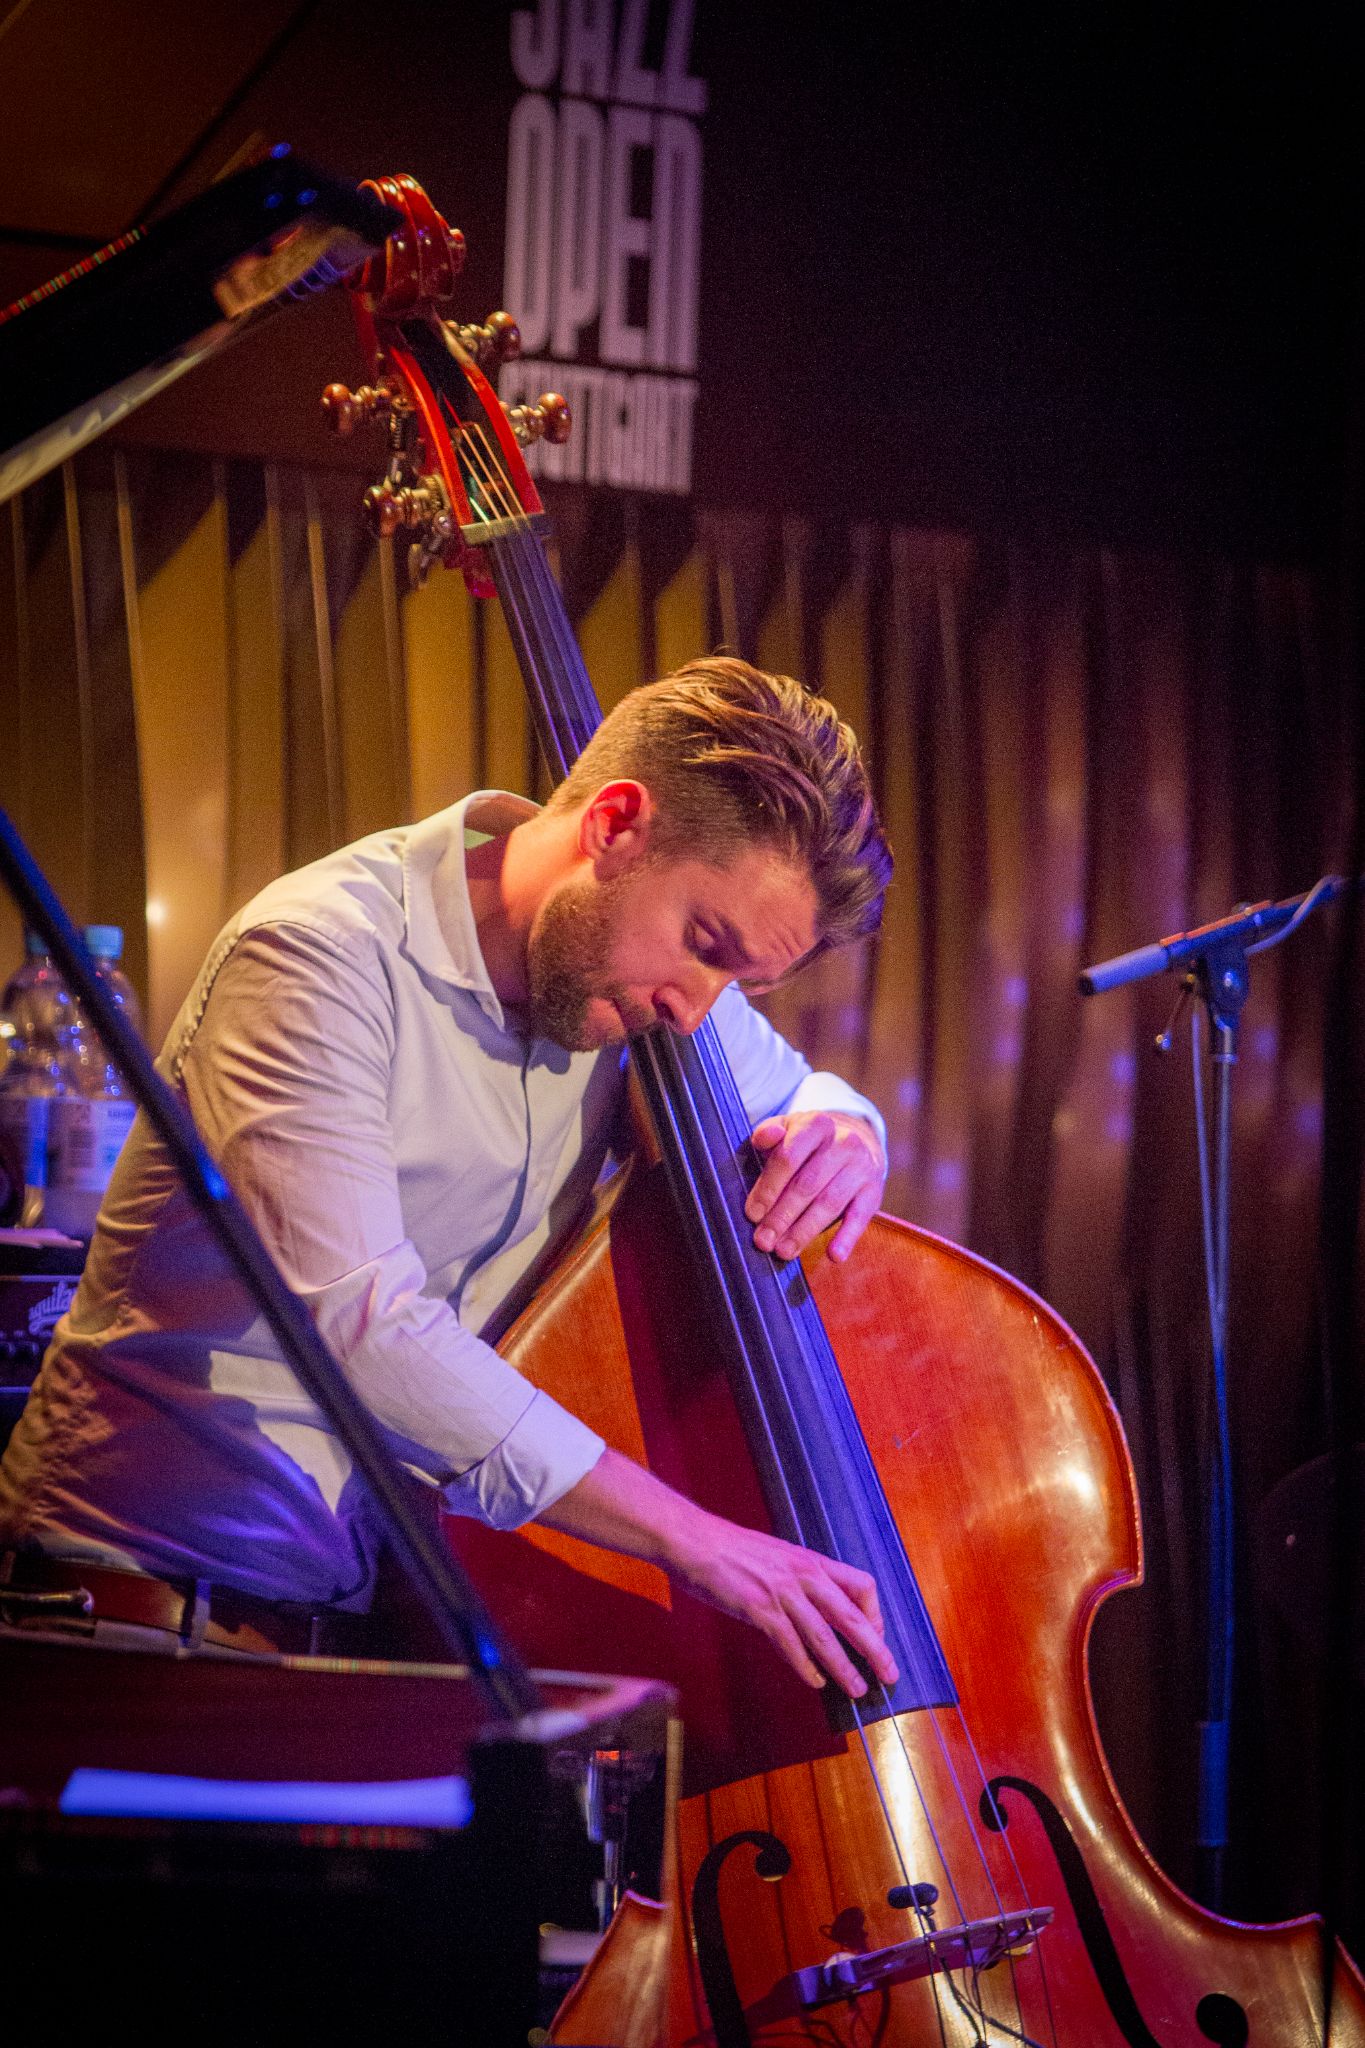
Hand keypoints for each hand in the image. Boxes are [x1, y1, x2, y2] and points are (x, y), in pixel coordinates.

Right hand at [541, 1448, 896, 1696]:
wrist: (696, 1540)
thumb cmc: (733, 1549)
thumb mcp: (778, 1556)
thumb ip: (800, 1581)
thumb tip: (817, 1610)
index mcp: (811, 1561)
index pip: (862, 1584)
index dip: (876, 1614)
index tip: (877, 1636)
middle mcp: (803, 1575)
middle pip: (851, 1616)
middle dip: (875, 1648)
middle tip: (889, 1674)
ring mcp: (782, 1592)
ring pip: (824, 1636)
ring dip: (844, 1666)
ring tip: (857, 1688)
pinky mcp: (759, 1609)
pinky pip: (790, 1643)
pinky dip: (805, 1667)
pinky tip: (815, 1681)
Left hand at [746, 1110, 885, 1263]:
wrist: (857, 1138)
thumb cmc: (809, 1142)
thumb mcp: (787, 1129)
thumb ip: (768, 1133)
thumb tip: (764, 1137)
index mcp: (816, 1124)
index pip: (788, 1157)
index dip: (768, 1188)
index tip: (752, 1214)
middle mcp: (843, 1142)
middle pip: (808, 1184)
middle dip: (782, 1216)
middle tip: (763, 1240)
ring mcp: (861, 1167)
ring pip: (830, 1203)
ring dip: (805, 1231)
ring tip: (784, 1251)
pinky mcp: (874, 1190)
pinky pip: (860, 1216)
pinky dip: (847, 1237)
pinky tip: (833, 1255)